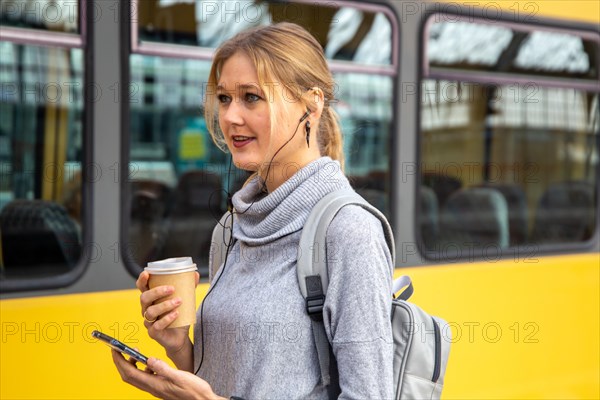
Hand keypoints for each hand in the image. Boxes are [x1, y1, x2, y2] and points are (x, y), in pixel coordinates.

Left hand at [111, 350, 225, 399]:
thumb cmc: (194, 391)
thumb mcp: (180, 377)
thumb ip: (163, 368)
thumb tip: (149, 360)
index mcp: (155, 385)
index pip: (130, 373)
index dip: (120, 361)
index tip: (115, 349)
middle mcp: (153, 388)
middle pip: (129, 376)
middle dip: (121, 362)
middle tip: (118, 349)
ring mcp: (156, 388)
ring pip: (136, 377)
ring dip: (131, 365)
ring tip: (134, 353)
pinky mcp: (161, 387)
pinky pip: (145, 377)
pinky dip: (142, 368)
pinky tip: (149, 362)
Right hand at [137, 271, 199, 357]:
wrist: (181, 337)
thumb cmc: (179, 317)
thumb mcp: (185, 300)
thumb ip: (188, 287)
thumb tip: (195, 274)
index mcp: (152, 300)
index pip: (142, 288)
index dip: (142, 280)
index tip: (147, 273)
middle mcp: (147, 309)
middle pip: (144, 298)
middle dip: (157, 292)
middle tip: (172, 289)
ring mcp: (149, 322)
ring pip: (150, 312)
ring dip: (165, 305)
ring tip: (179, 302)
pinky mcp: (153, 333)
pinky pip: (156, 326)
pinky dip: (167, 319)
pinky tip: (176, 314)